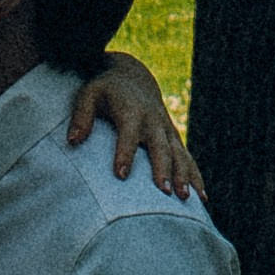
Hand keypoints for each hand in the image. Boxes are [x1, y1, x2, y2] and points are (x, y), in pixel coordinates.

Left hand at [68, 51, 203, 200]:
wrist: (132, 76)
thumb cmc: (105, 90)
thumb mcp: (88, 95)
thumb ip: (81, 117)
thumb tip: (72, 141)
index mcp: (131, 111)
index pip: (128, 134)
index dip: (124, 153)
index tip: (120, 175)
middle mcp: (152, 121)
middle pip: (160, 147)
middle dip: (163, 169)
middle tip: (165, 192)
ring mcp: (166, 129)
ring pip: (179, 155)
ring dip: (184, 176)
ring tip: (185, 198)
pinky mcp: (173, 137)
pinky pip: (187, 159)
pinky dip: (195, 177)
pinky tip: (202, 199)